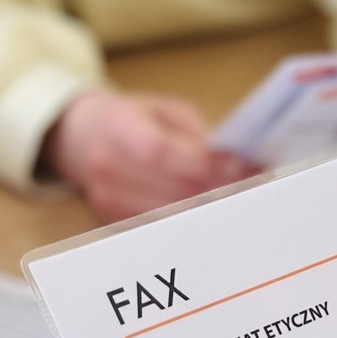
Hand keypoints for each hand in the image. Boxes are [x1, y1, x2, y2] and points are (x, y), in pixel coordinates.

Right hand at [40, 89, 253, 222]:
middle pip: (171, 189)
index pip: (159, 152)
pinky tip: (217, 211)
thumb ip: (196, 136)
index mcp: (115, 126)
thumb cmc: (134, 119)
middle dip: (219, 188)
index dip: (201, 164)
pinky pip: (163, 226)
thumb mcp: (165, 111)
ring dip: (211, 207)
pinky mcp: (115, 221)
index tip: (238, 165)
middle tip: (255, 183)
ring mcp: (106, 199)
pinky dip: (194, 220)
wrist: (82, 138)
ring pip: (171, 214)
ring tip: (243, 197)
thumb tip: (234, 161)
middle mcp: (105, 166)